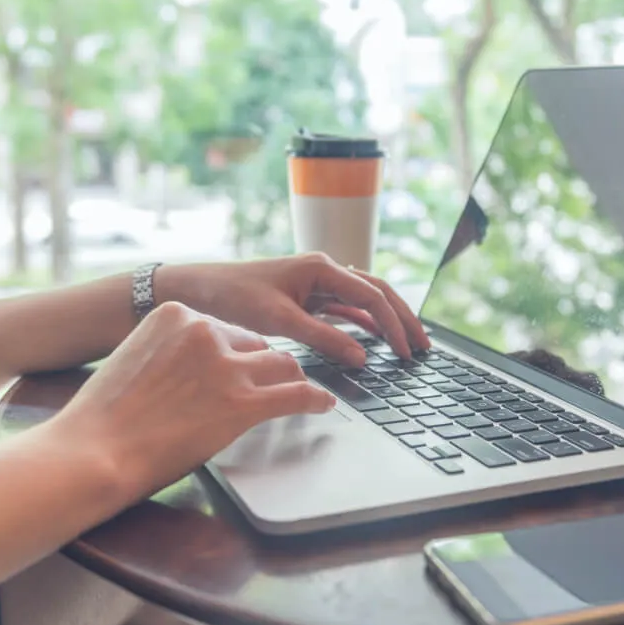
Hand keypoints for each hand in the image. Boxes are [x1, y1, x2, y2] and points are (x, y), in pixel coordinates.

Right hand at [49, 302, 336, 500]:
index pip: (225, 328)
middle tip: (266, 386)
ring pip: (282, 365)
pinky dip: (314, 399)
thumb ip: (169, 354)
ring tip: (300, 392)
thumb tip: (194, 371)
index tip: (240, 367)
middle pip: (255, 345)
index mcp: (175, 314)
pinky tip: (322, 403)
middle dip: (261, 368)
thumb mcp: (134, 360)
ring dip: (291, 380)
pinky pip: (295, 394)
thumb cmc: (103, 418)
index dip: (235, 353)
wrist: (93, 450)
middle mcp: (205, 331)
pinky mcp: (243, 403)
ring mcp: (226, 366)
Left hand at [156, 253, 429, 364]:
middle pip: (378, 293)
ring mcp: (317, 283)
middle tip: (424, 347)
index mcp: (321, 267)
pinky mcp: (307, 297)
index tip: (406, 352)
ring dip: (388, 321)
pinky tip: (376, 340)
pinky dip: (364, 324)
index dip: (394, 325)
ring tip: (408, 345)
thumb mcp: (280, 320)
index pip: (373, 296)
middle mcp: (324, 270)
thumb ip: (323, 338)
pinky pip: (345, 309)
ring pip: (365, 301)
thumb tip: (361, 356)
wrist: (199, 289)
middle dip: (404, 319)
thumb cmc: (233, 295)